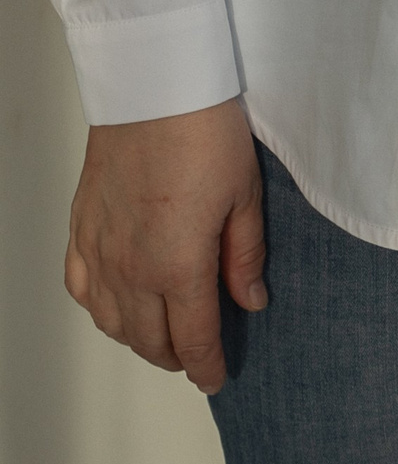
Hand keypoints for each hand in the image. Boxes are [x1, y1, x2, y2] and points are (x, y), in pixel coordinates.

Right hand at [65, 99, 265, 392]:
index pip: (194, 338)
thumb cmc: (204, 131)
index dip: (207, 365)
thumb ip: (245, 256)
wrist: (153, 84)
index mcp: (177, 266)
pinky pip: (82, 289)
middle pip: (151, 340)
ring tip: (164, 333)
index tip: (215, 379)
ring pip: (113, 323)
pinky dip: (102, 307)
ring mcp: (100, 251)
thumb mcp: (245, 195)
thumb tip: (251, 301)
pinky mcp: (81, 228)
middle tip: (197, 354)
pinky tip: (118, 303)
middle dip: (177, 355)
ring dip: (139, 338)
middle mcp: (131, 269)